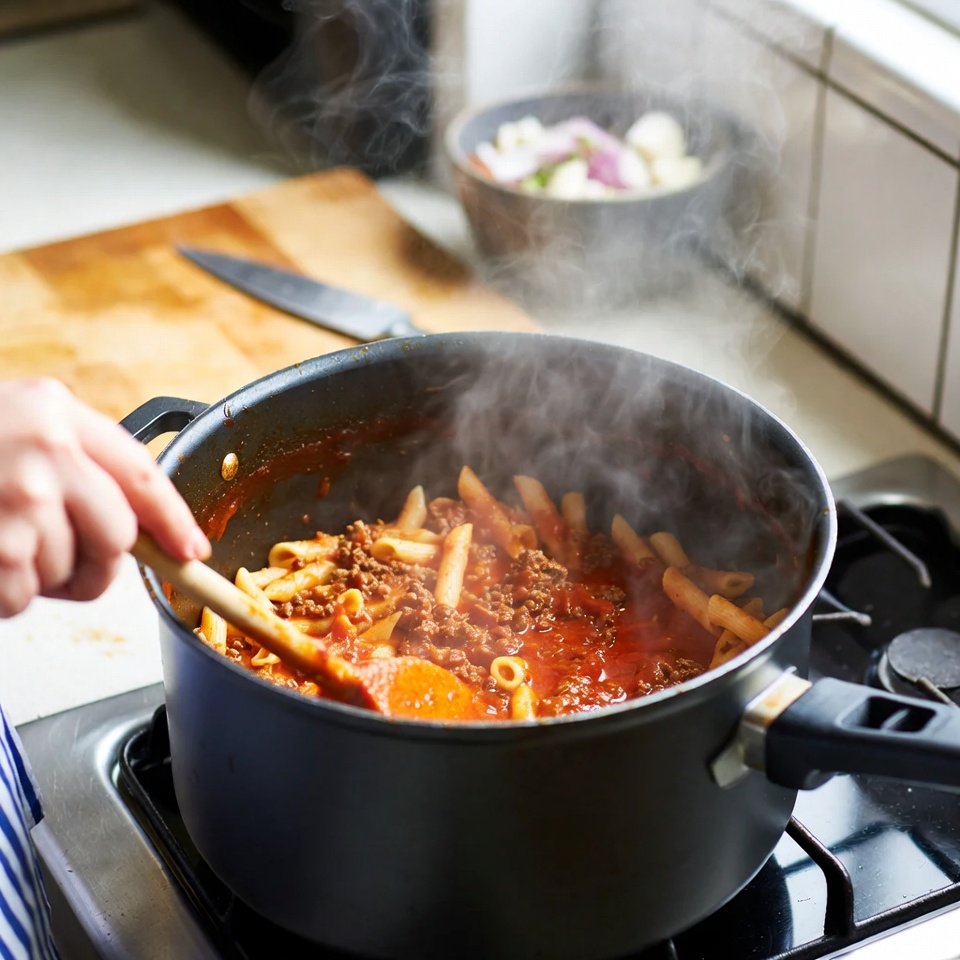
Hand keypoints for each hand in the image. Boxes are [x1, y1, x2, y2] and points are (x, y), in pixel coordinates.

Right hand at [0, 378, 209, 615]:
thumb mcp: (17, 424)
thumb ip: (76, 459)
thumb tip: (141, 527)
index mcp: (56, 412)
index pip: (141, 474)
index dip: (173, 519)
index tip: (190, 550)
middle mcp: (43, 451)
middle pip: (116, 535)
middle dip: (98, 565)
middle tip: (63, 564)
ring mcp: (16, 499)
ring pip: (69, 572)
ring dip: (38, 578)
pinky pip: (22, 599)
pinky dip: (4, 596)